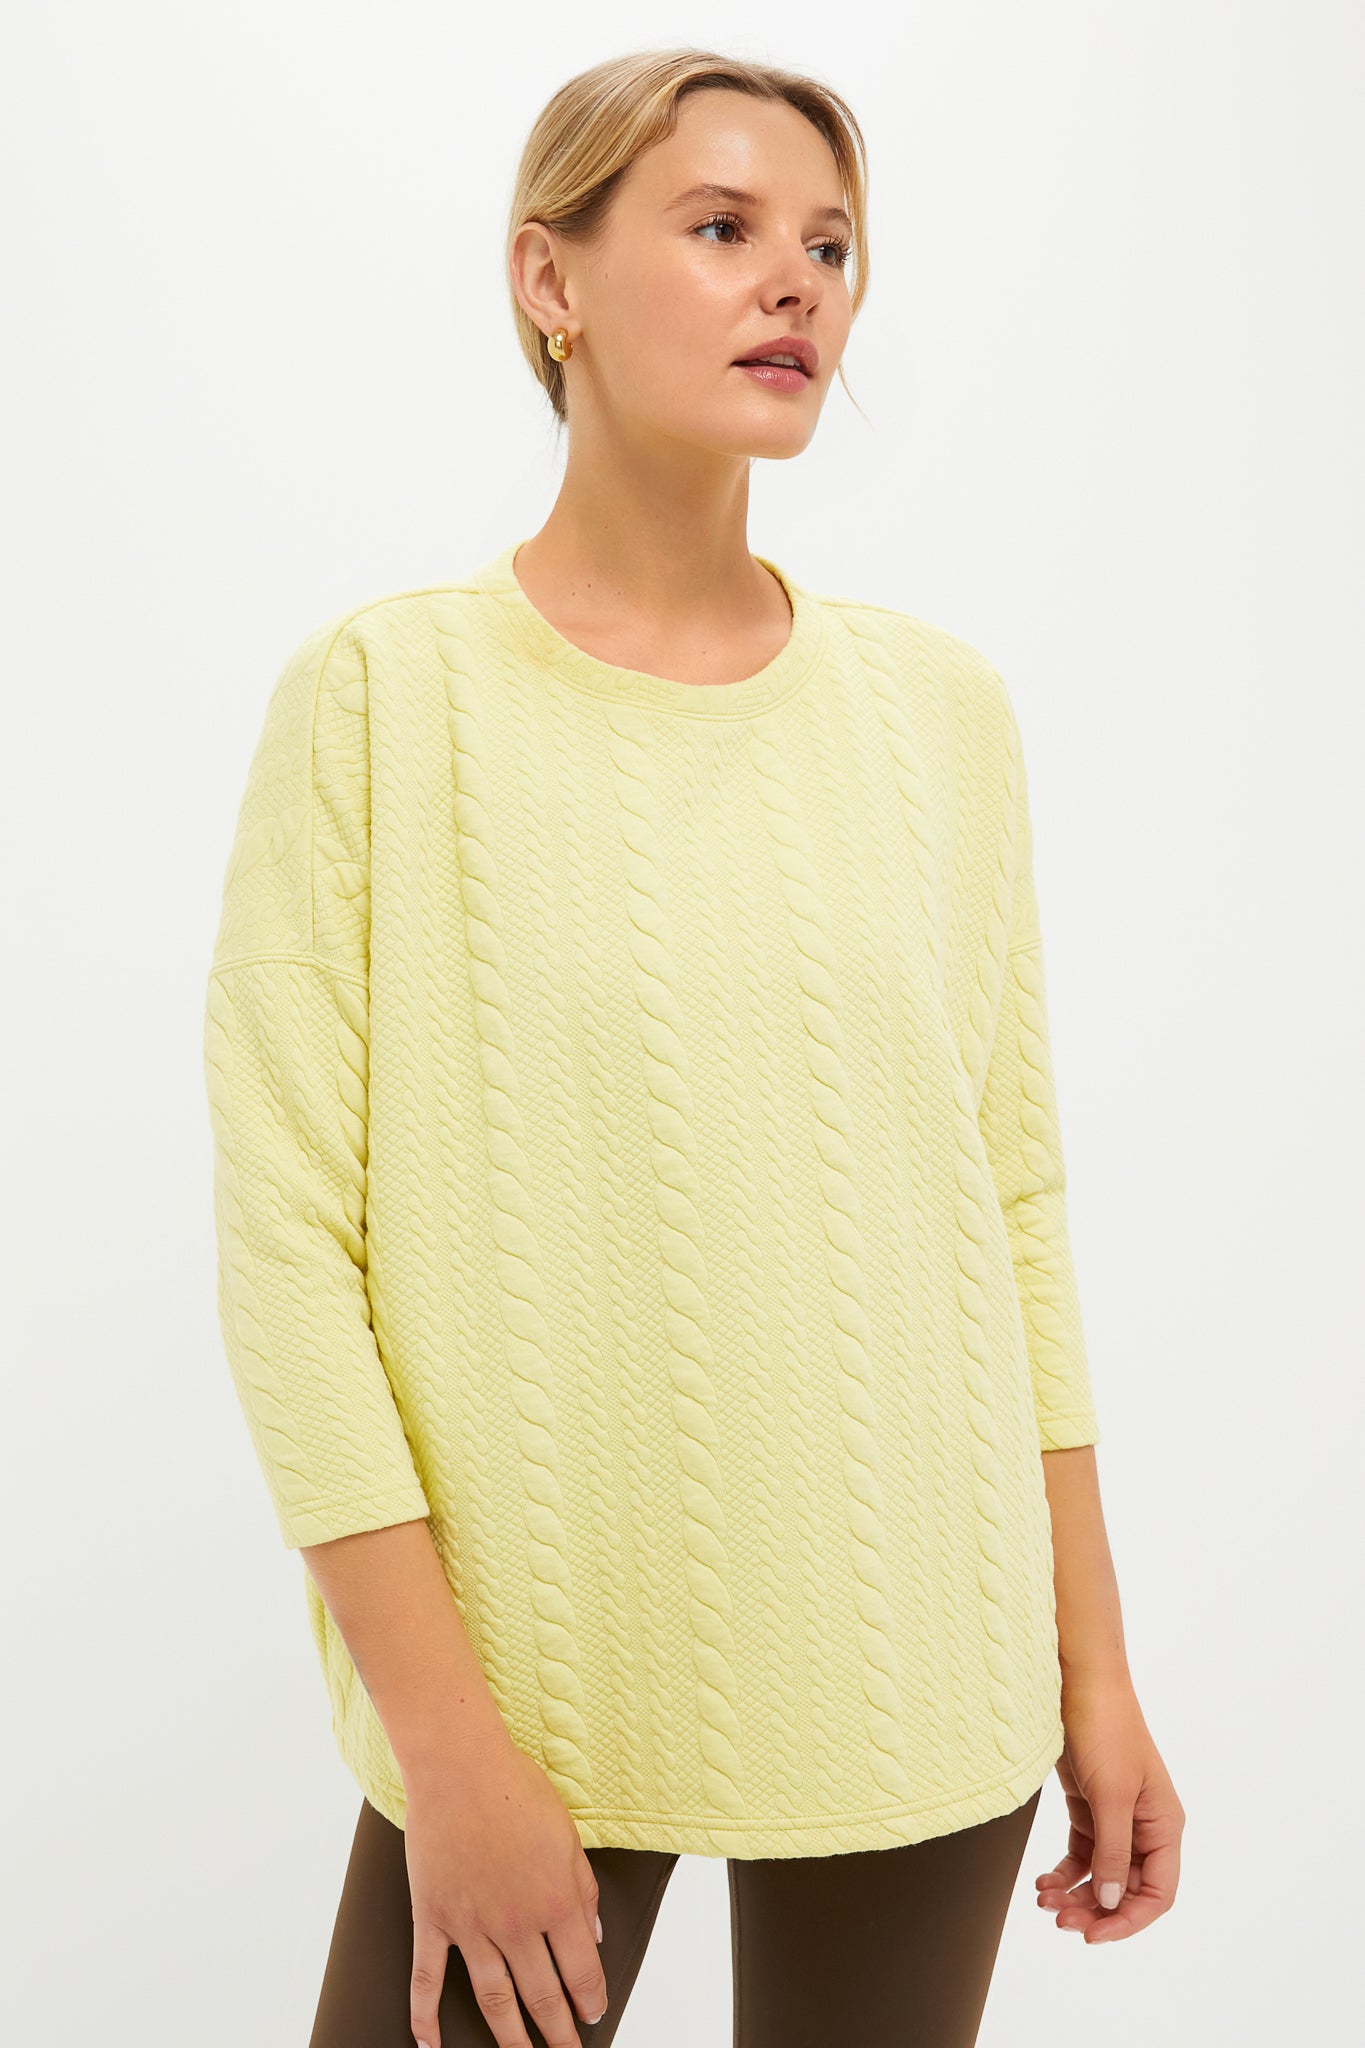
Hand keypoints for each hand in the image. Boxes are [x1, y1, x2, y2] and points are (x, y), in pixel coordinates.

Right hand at [404, 1737, 607, 2047]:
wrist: (460, 1768)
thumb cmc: (516, 1791)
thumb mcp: (568, 1836)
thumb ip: (584, 1890)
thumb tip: (594, 1934)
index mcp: (556, 1903)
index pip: (581, 1971)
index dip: (591, 2000)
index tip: (594, 2014)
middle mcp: (516, 1924)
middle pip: (541, 1996)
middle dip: (558, 2033)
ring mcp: (471, 1927)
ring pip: (493, 2000)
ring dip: (510, 2039)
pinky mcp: (434, 1919)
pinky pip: (428, 1979)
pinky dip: (426, 2017)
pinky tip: (431, 2045)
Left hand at [1034, 1675, 1184, 1944]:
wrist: (1079, 1680)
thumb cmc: (1105, 1728)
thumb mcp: (1111, 1795)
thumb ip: (1112, 1852)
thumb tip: (1112, 1902)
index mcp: (1164, 1825)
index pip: (1157, 1892)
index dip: (1129, 1919)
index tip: (1095, 1934)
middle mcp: (1144, 1826)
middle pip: (1126, 1889)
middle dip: (1095, 1910)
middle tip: (1060, 1921)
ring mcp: (1116, 1817)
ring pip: (1101, 1876)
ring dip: (1076, 1895)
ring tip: (1045, 1903)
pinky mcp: (1090, 1806)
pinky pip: (1082, 1854)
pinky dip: (1065, 1873)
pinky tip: (1045, 1883)